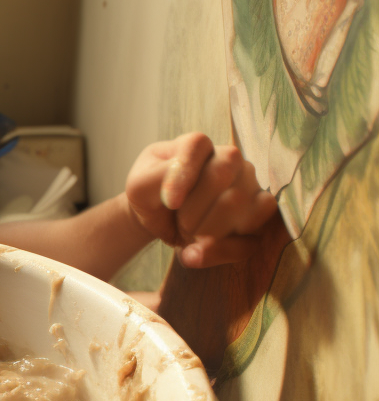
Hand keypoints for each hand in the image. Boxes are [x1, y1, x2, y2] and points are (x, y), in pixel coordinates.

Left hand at [123, 133, 277, 267]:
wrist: (158, 218)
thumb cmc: (152, 195)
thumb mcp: (140, 185)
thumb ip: (157, 179)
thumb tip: (178, 197)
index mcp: (199, 146)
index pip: (198, 146)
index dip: (183, 176)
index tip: (169, 202)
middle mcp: (231, 161)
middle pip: (222, 175)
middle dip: (193, 209)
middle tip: (179, 221)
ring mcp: (251, 186)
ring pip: (241, 204)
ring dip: (207, 230)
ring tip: (189, 234)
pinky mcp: (259, 217)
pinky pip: (251, 238)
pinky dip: (219, 252)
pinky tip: (196, 254)